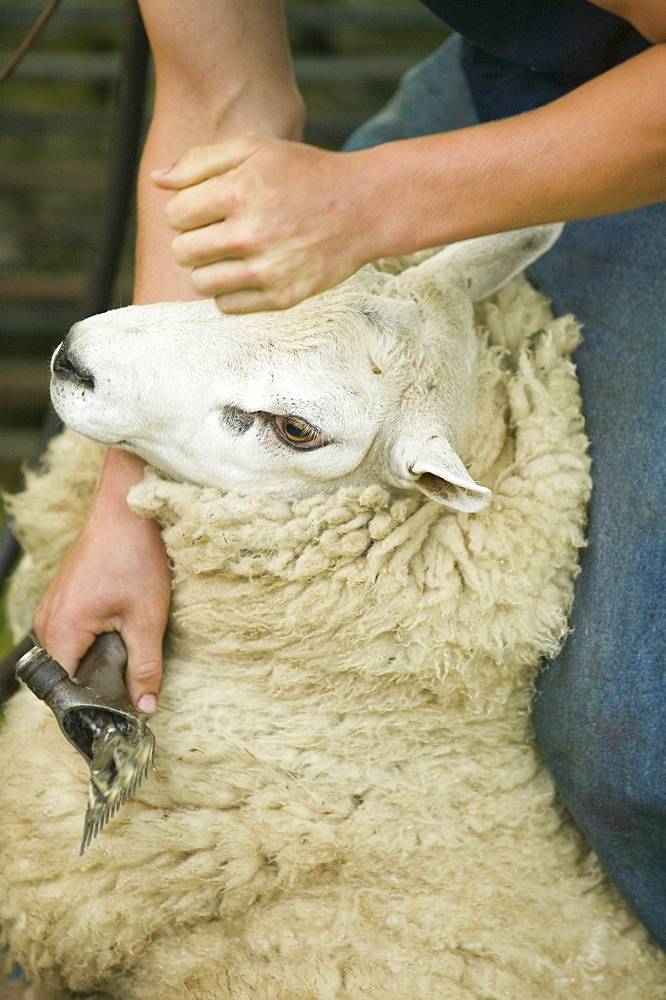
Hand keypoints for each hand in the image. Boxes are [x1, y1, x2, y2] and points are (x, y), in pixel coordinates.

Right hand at [32, 450, 170, 712]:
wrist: (127, 508)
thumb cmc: (136, 556)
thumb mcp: (148, 618)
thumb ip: (145, 667)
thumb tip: (145, 708)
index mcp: (62, 630)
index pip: (64, 691)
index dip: (91, 707)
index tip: (118, 717)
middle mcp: (46, 622)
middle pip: (65, 675)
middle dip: (96, 686)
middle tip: (133, 689)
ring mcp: (51, 608)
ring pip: (68, 655)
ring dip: (96, 663)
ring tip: (130, 659)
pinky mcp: (62, 599)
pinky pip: (71, 635)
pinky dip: (93, 643)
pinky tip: (120, 635)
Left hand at [152, 136, 382, 312]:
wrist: (362, 207)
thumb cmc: (304, 174)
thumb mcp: (254, 151)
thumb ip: (200, 162)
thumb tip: (157, 180)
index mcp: (236, 193)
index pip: (175, 215)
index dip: (187, 211)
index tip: (210, 208)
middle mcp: (249, 234)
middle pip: (182, 252)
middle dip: (193, 242)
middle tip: (219, 233)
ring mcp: (266, 270)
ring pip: (201, 284)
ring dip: (208, 270)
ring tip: (231, 255)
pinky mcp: (282, 296)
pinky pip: (227, 306)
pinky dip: (231, 291)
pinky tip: (249, 272)